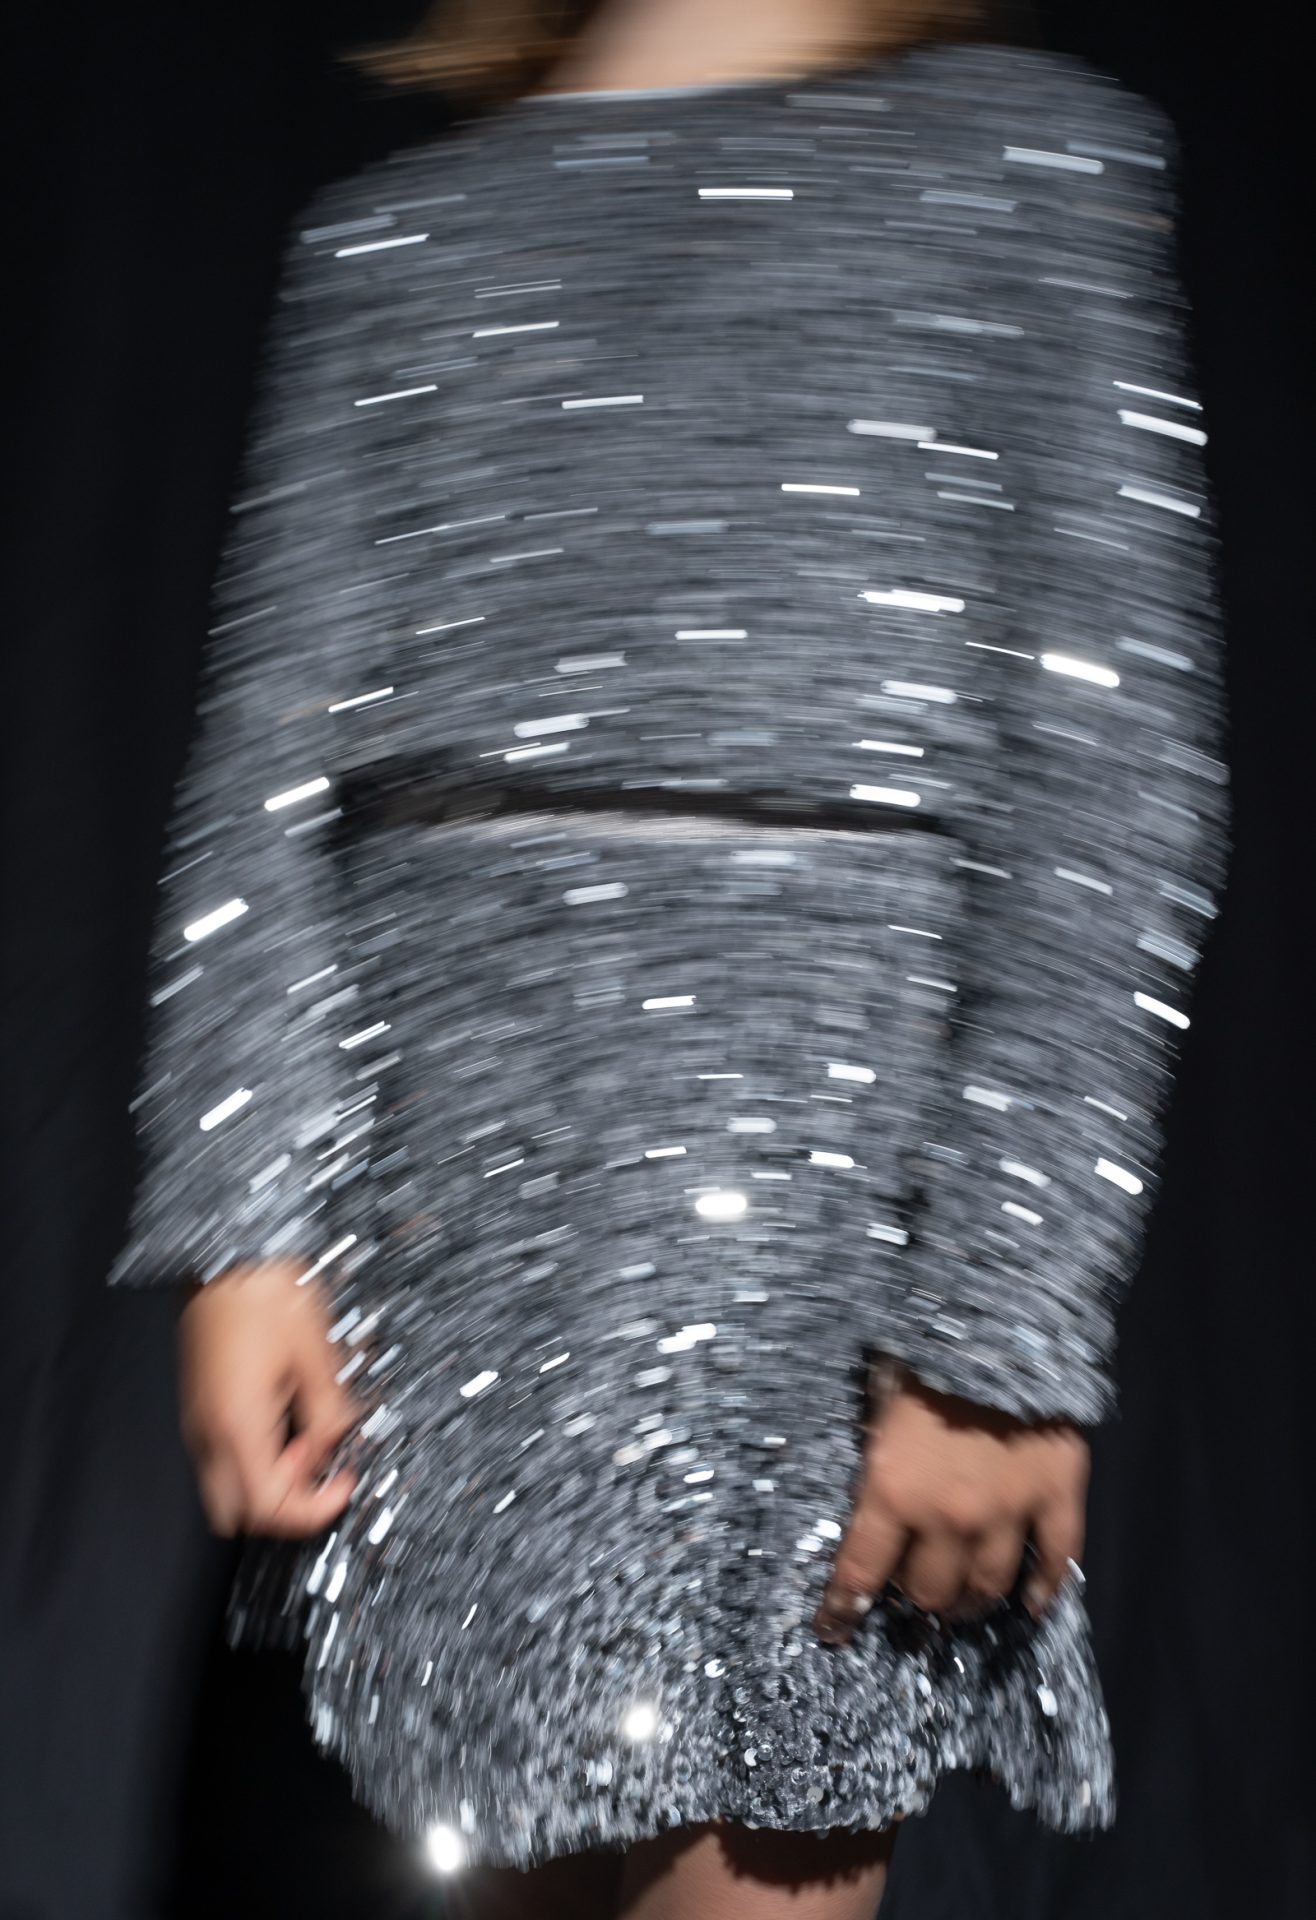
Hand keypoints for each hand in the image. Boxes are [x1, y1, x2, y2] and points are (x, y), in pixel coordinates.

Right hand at [178, 1261, 357, 1538]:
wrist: (225, 1255)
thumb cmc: (269, 1295)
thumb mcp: (317, 1354)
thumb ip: (329, 1413)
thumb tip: (334, 1446)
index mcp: (238, 1426)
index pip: (269, 1509)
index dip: (314, 1509)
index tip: (345, 1482)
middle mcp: (208, 1434)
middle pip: (238, 1513)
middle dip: (283, 1504)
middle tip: (318, 1463)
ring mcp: (196, 1422)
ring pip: (225, 1488)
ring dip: (267, 1480)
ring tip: (303, 1434)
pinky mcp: (196, 1406)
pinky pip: (220, 1458)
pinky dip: (253, 1457)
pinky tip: (282, 1415)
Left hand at [814, 1363, 1087, 1641]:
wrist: (1001, 1317)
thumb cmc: (922, 1347)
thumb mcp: (873, 1394)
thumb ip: (868, 1443)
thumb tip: (848, 1463)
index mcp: (892, 1490)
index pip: (860, 1571)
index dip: (843, 1609)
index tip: (834, 1630)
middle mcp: (948, 1516)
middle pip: (929, 1589)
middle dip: (914, 1601)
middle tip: (910, 1600)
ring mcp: (1009, 1511)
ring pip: (987, 1585)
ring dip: (969, 1603)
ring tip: (961, 1607)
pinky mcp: (1058, 1494)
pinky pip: (1056, 1559)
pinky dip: (1044, 1588)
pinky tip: (1032, 1605)